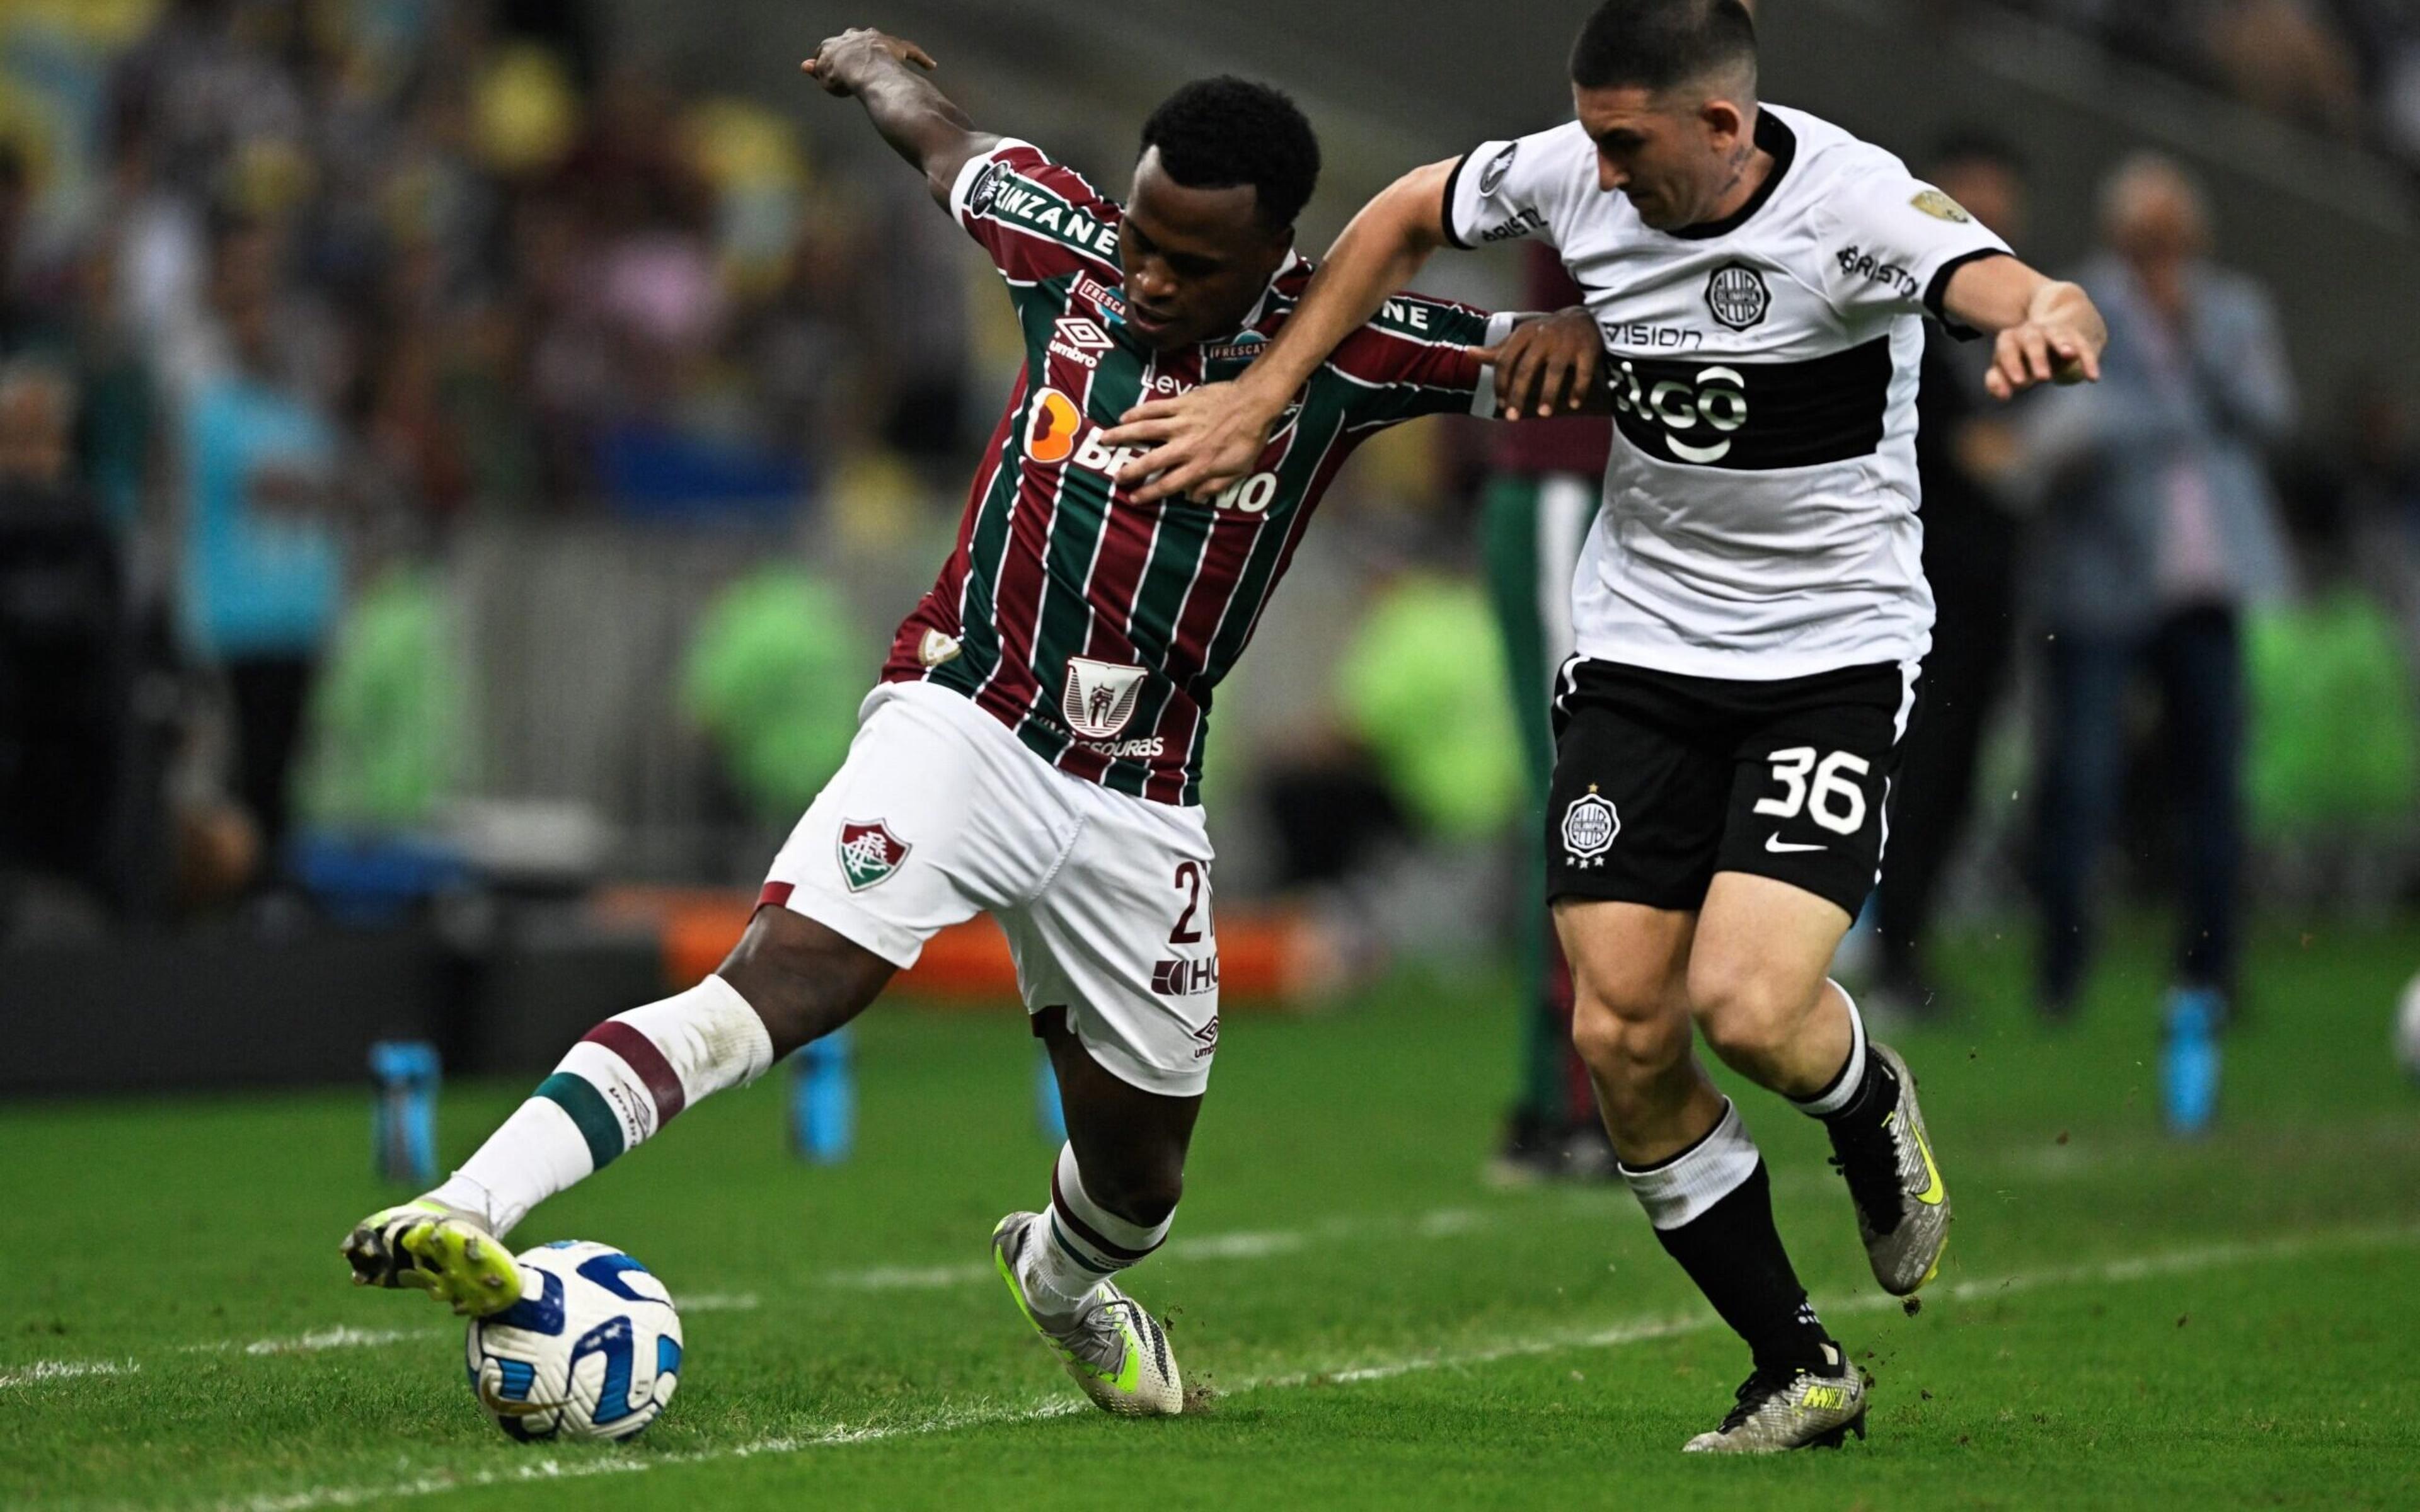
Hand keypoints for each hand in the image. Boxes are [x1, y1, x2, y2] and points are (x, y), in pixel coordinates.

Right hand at [802, 28, 935, 95]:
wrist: (863, 67)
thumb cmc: (842, 76)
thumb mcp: (824, 76)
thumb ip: (816, 69)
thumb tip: (805, 65)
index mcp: (836, 42)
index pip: (832, 48)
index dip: (832, 59)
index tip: (835, 67)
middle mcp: (857, 36)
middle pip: (856, 40)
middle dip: (857, 49)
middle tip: (859, 62)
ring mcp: (878, 39)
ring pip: (883, 42)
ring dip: (884, 49)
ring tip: (889, 61)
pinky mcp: (897, 46)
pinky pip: (912, 51)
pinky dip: (921, 58)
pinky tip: (931, 66)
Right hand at [1101, 381, 1282, 503]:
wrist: (1254, 404)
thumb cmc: (1249, 439)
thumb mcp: (1239, 470)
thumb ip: (1215, 486)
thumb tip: (1194, 499)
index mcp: (1200, 465)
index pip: (1169, 484)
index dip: (1150, 493)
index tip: (1134, 499)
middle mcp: (1186, 445)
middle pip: (1152, 460)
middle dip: (1131, 470)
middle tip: (1115, 477)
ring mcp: (1181, 422)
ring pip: (1146, 430)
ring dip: (1123, 435)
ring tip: (1104, 439)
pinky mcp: (1182, 403)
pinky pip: (1155, 408)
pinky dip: (1138, 411)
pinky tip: (1124, 416)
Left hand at [1473, 306, 1601, 419]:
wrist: (1583, 318)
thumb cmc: (1545, 334)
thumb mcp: (1521, 338)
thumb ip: (1498, 350)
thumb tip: (1469, 353)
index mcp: (1524, 334)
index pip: (1506, 361)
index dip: (1501, 384)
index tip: (1500, 404)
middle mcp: (1543, 336)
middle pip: (1526, 368)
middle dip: (1518, 394)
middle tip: (1512, 417)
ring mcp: (1566, 342)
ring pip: (1555, 370)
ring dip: (1549, 393)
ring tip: (1544, 414)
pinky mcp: (1587, 348)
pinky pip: (1582, 371)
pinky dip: (1578, 388)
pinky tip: (1574, 405)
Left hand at [1986, 317, 2101, 400]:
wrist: (2051, 331)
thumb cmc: (2022, 358)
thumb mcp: (2006, 368)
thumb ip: (1997, 382)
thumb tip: (2003, 395)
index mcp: (2010, 339)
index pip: (2006, 348)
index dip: (2012, 363)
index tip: (2019, 382)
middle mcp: (2031, 331)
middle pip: (2032, 340)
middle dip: (2037, 357)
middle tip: (2042, 378)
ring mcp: (2054, 331)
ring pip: (2057, 336)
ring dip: (2062, 344)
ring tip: (2069, 355)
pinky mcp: (2075, 336)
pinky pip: (2083, 347)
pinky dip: (2088, 361)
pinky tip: (2093, 378)